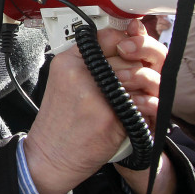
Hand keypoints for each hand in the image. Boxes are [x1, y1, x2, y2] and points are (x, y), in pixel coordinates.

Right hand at [24, 20, 167, 193]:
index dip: (128, 43)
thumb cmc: (60, 122)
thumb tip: (127, 44)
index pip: (110, 36)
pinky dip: (145, 109)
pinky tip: (137, 115)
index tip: (132, 55)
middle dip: (139, 70)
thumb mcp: (66, 81)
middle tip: (136, 85)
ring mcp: (96, 93)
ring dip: (143, 90)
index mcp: (69, 61)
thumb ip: (91, 63)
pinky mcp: (110, 115)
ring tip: (134, 101)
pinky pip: (142, 102)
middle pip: (129, 56)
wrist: (49, 157)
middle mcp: (81, 72)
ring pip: (139, 77)